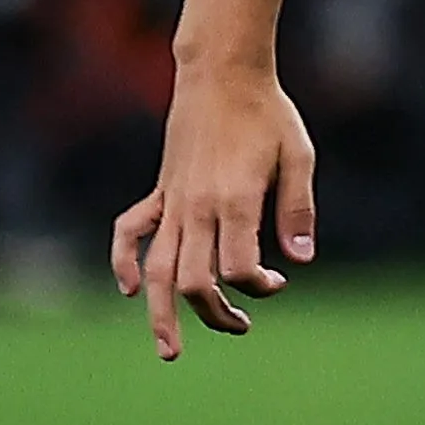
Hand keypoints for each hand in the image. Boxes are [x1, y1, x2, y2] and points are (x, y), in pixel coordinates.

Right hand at [110, 63, 317, 358]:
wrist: (221, 74)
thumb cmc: (268, 114)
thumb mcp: (299, 156)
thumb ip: (298, 209)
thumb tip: (301, 261)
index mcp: (234, 200)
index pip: (237, 268)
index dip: (257, 286)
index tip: (278, 281)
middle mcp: (196, 207)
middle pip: (194, 281)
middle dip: (215, 315)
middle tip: (242, 326)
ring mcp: (172, 201)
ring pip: (158, 269)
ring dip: (163, 313)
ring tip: (171, 349)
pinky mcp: (159, 191)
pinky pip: (129, 232)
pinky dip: (124, 261)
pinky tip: (130, 289)